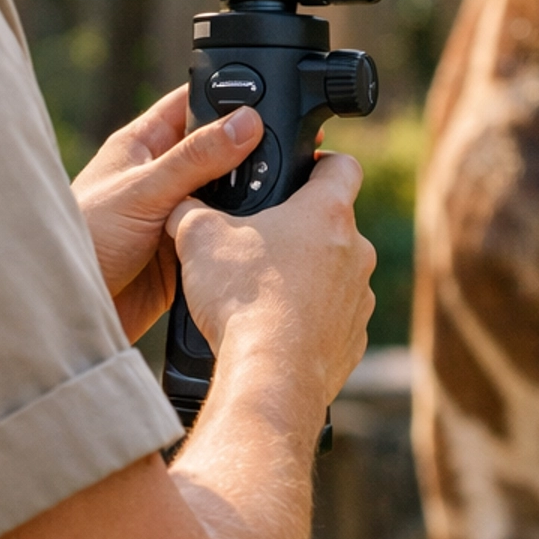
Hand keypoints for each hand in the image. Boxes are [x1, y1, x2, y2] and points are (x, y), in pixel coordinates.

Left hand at [71, 88, 265, 340]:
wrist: (70, 309)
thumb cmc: (85, 238)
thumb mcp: (143, 190)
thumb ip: (195, 158)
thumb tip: (245, 122)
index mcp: (143, 146)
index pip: (190, 104)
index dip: (225, 98)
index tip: (267, 97)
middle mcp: (160, 177)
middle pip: (215, 151)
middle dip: (246, 152)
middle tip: (286, 150)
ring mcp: (173, 215)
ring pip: (222, 196)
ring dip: (244, 198)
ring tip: (281, 193)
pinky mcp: (183, 252)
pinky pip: (219, 235)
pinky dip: (237, 235)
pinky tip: (261, 233)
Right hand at [169, 150, 375, 411]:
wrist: (270, 377)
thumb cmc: (242, 299)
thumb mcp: (199, 238)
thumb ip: (190, 210)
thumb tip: (179, 206)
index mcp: (326, 213)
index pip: (342, 166)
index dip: (321, 162)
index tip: (301, 171)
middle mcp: (356, 252)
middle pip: (334, 226)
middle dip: (300, 231)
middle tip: (260, 242)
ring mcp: (359, 299)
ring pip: (335, 275)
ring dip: (307, 278)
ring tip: (263, 294)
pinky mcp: (353, 341)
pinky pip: (333, 320)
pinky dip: (310, 321)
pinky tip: (275, 331)